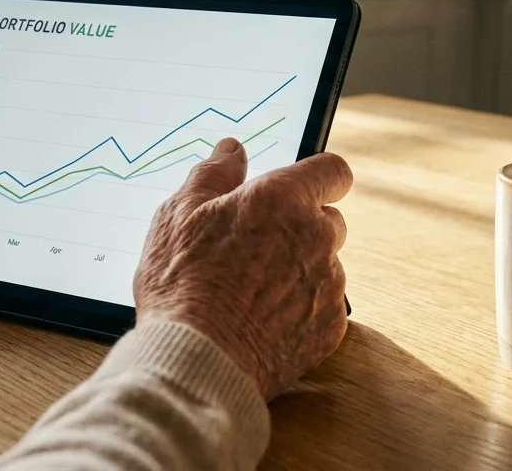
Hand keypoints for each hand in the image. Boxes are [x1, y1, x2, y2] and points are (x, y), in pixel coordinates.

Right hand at [134, 138, 352, 399]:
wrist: (197, 361)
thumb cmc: (182, 286)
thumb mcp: (178, 216)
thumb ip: (213, 174)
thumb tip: (231, 149)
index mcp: (282, 200)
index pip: (333, 171)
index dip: (319, 177)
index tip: (302, 188)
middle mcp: (316, 236)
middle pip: (330, 218)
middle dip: (303, 226)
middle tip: (259, 246)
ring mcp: (328, 284)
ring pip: (326, 265)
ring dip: (301, 270)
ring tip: (253, 291)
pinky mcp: (330, 328)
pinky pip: (324, 308)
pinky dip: (302, 310)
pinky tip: (264, 320)